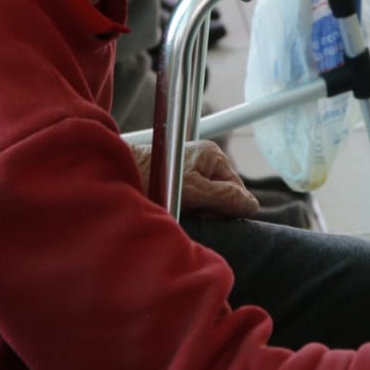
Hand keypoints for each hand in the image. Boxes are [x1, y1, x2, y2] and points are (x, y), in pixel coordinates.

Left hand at [132, 140, 261, 218]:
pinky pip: (195, 199)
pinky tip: (174, 206)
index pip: (238, 190)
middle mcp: (206, 159)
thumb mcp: (194, 191)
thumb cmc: (152, 176)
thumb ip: (226, 197)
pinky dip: (188, 208)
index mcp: (214, 156)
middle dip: (211, 210)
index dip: (227, 208)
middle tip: (192, 212)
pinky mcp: (181, 179)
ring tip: (180, 208)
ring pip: (209, 200)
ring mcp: (193, 168)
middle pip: (224, 195)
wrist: (117, 171)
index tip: (208, 214)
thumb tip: (253, 206)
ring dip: (198, 210)